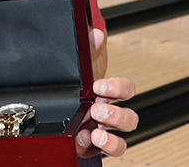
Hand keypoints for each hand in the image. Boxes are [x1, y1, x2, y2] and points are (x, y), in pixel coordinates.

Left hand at [76, 29, 137, 158]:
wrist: (58, 111)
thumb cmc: (76, 91)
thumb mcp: (81, 71)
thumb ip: (89, 52)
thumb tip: (95, 34)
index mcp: (109, 95)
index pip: (127, 90)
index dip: (118, 88)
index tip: (100, 86)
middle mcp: (109, 116)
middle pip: (130, 119)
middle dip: (116, 115)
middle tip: (97, 109)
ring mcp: (103, 134)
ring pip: (122, 142)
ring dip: (112, 138)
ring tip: (95, 131)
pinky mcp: (92, 149)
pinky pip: (103, 153)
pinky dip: (95, 148)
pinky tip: (83, 139)